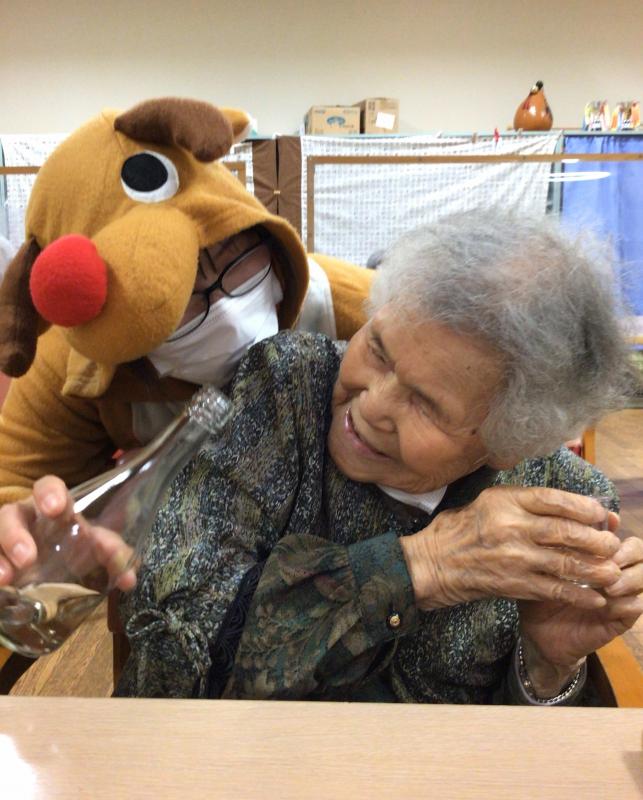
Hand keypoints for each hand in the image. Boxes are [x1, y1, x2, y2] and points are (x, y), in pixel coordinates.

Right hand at [0, 475, 135, 590]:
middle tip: (27, 557)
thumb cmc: (76, 548)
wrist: (56, 570)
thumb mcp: (97, 549)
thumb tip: (129, 578)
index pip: (48, 487)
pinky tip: (0, 584)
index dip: (49, 493)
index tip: (55, 509)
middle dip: (14, 533)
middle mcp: (25, 520)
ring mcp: (5, 540)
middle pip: (10, 514)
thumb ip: (114, 555)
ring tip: (7, 577)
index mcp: (54, 509)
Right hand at [400, 486, 621, 611]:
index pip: (552, 499)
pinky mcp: (513, 583)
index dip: (582, 506)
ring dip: (594, 569)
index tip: (600, 512)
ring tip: (613, 572)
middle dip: (595, 539)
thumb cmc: (458, 530)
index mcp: (504, 501)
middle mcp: (511, 526)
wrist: (432, 563)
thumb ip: (520, 503)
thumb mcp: (486, 502)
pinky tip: (595, 598)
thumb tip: (562, 506)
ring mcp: (513, 556)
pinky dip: (578, 594)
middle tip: (613, 544)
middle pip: (564, 531)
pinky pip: (553, 589)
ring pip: (564, 561)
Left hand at [519, 534, 642, 692]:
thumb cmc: (539, 594)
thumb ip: (553, 546)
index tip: (605, 525)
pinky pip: (637, 605)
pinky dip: (625, 602)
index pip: (616, 533)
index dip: (613, 527)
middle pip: (638, 550)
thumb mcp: (541, 567)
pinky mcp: (621, 618)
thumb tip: (558, 520)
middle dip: (627, 552)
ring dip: (629, 578)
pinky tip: (606, 603)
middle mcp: (613, 570)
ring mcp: (620, 594)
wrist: (539, 635)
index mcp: (596, 555)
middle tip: (610, 559)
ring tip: (607, 586)